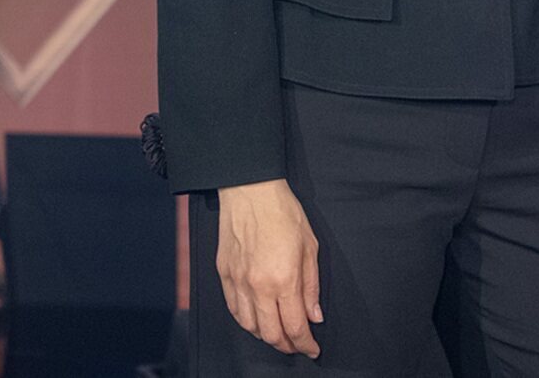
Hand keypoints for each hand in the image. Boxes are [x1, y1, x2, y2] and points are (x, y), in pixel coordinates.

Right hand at [216, 178, 322, 356]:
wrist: (250, 190)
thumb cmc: (282, 212)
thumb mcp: (310, 246)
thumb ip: (312, 286)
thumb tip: (315, 314)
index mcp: (283, 279)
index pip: (295, 326)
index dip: (305, 344)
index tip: (312, 348)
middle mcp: (258, 286)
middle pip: (272, 334)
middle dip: (288, 346)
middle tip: (298, 345)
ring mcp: (238, 282)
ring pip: (250, 327)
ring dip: (266, 336)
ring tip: (279, 334)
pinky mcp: (224, 275)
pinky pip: (234, 310)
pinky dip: (246, 322)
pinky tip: (256, 320)